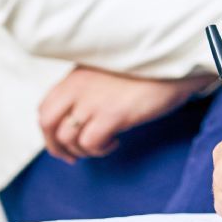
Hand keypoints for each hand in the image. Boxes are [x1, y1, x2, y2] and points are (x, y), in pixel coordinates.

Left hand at [37, 66, 206, 161]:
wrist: (177, 63)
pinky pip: (91, 143)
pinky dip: (99, 150)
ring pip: (68, 138)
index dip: (50, 131)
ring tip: (104, 146)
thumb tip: (79, 118)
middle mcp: (78, 86)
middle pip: (48, 124)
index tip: (63, 142)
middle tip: (73, 158)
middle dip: (56, 147)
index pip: (45, 107)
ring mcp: (94, 100)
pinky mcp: (113, 114)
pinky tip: (115, 143)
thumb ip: (89, 89)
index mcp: (76, 76)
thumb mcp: (108, 72)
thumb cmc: (148, 70)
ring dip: (83, 151)